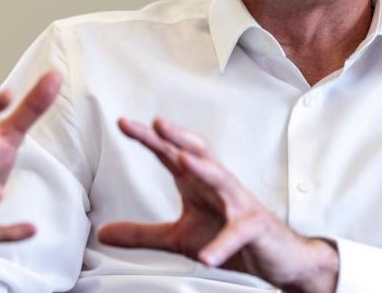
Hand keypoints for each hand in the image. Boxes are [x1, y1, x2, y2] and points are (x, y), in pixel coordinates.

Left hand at [98, 118, 338, 292]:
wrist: (278, 258)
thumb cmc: (233, 239)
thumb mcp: (178, 237)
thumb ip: (142, 234)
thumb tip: (104, 232)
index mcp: (198, 184)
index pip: (172, 154)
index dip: (149, 139)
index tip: (124, 124)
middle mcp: (219, 187)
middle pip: (198, 153)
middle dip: (178, 137)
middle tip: (155, 124)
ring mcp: (239, 205)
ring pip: (222, 179)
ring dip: (203, 169)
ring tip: (183, 161)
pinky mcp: (254, 228)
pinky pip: (238, 232)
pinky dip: (222, 244)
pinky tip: (207, 255)